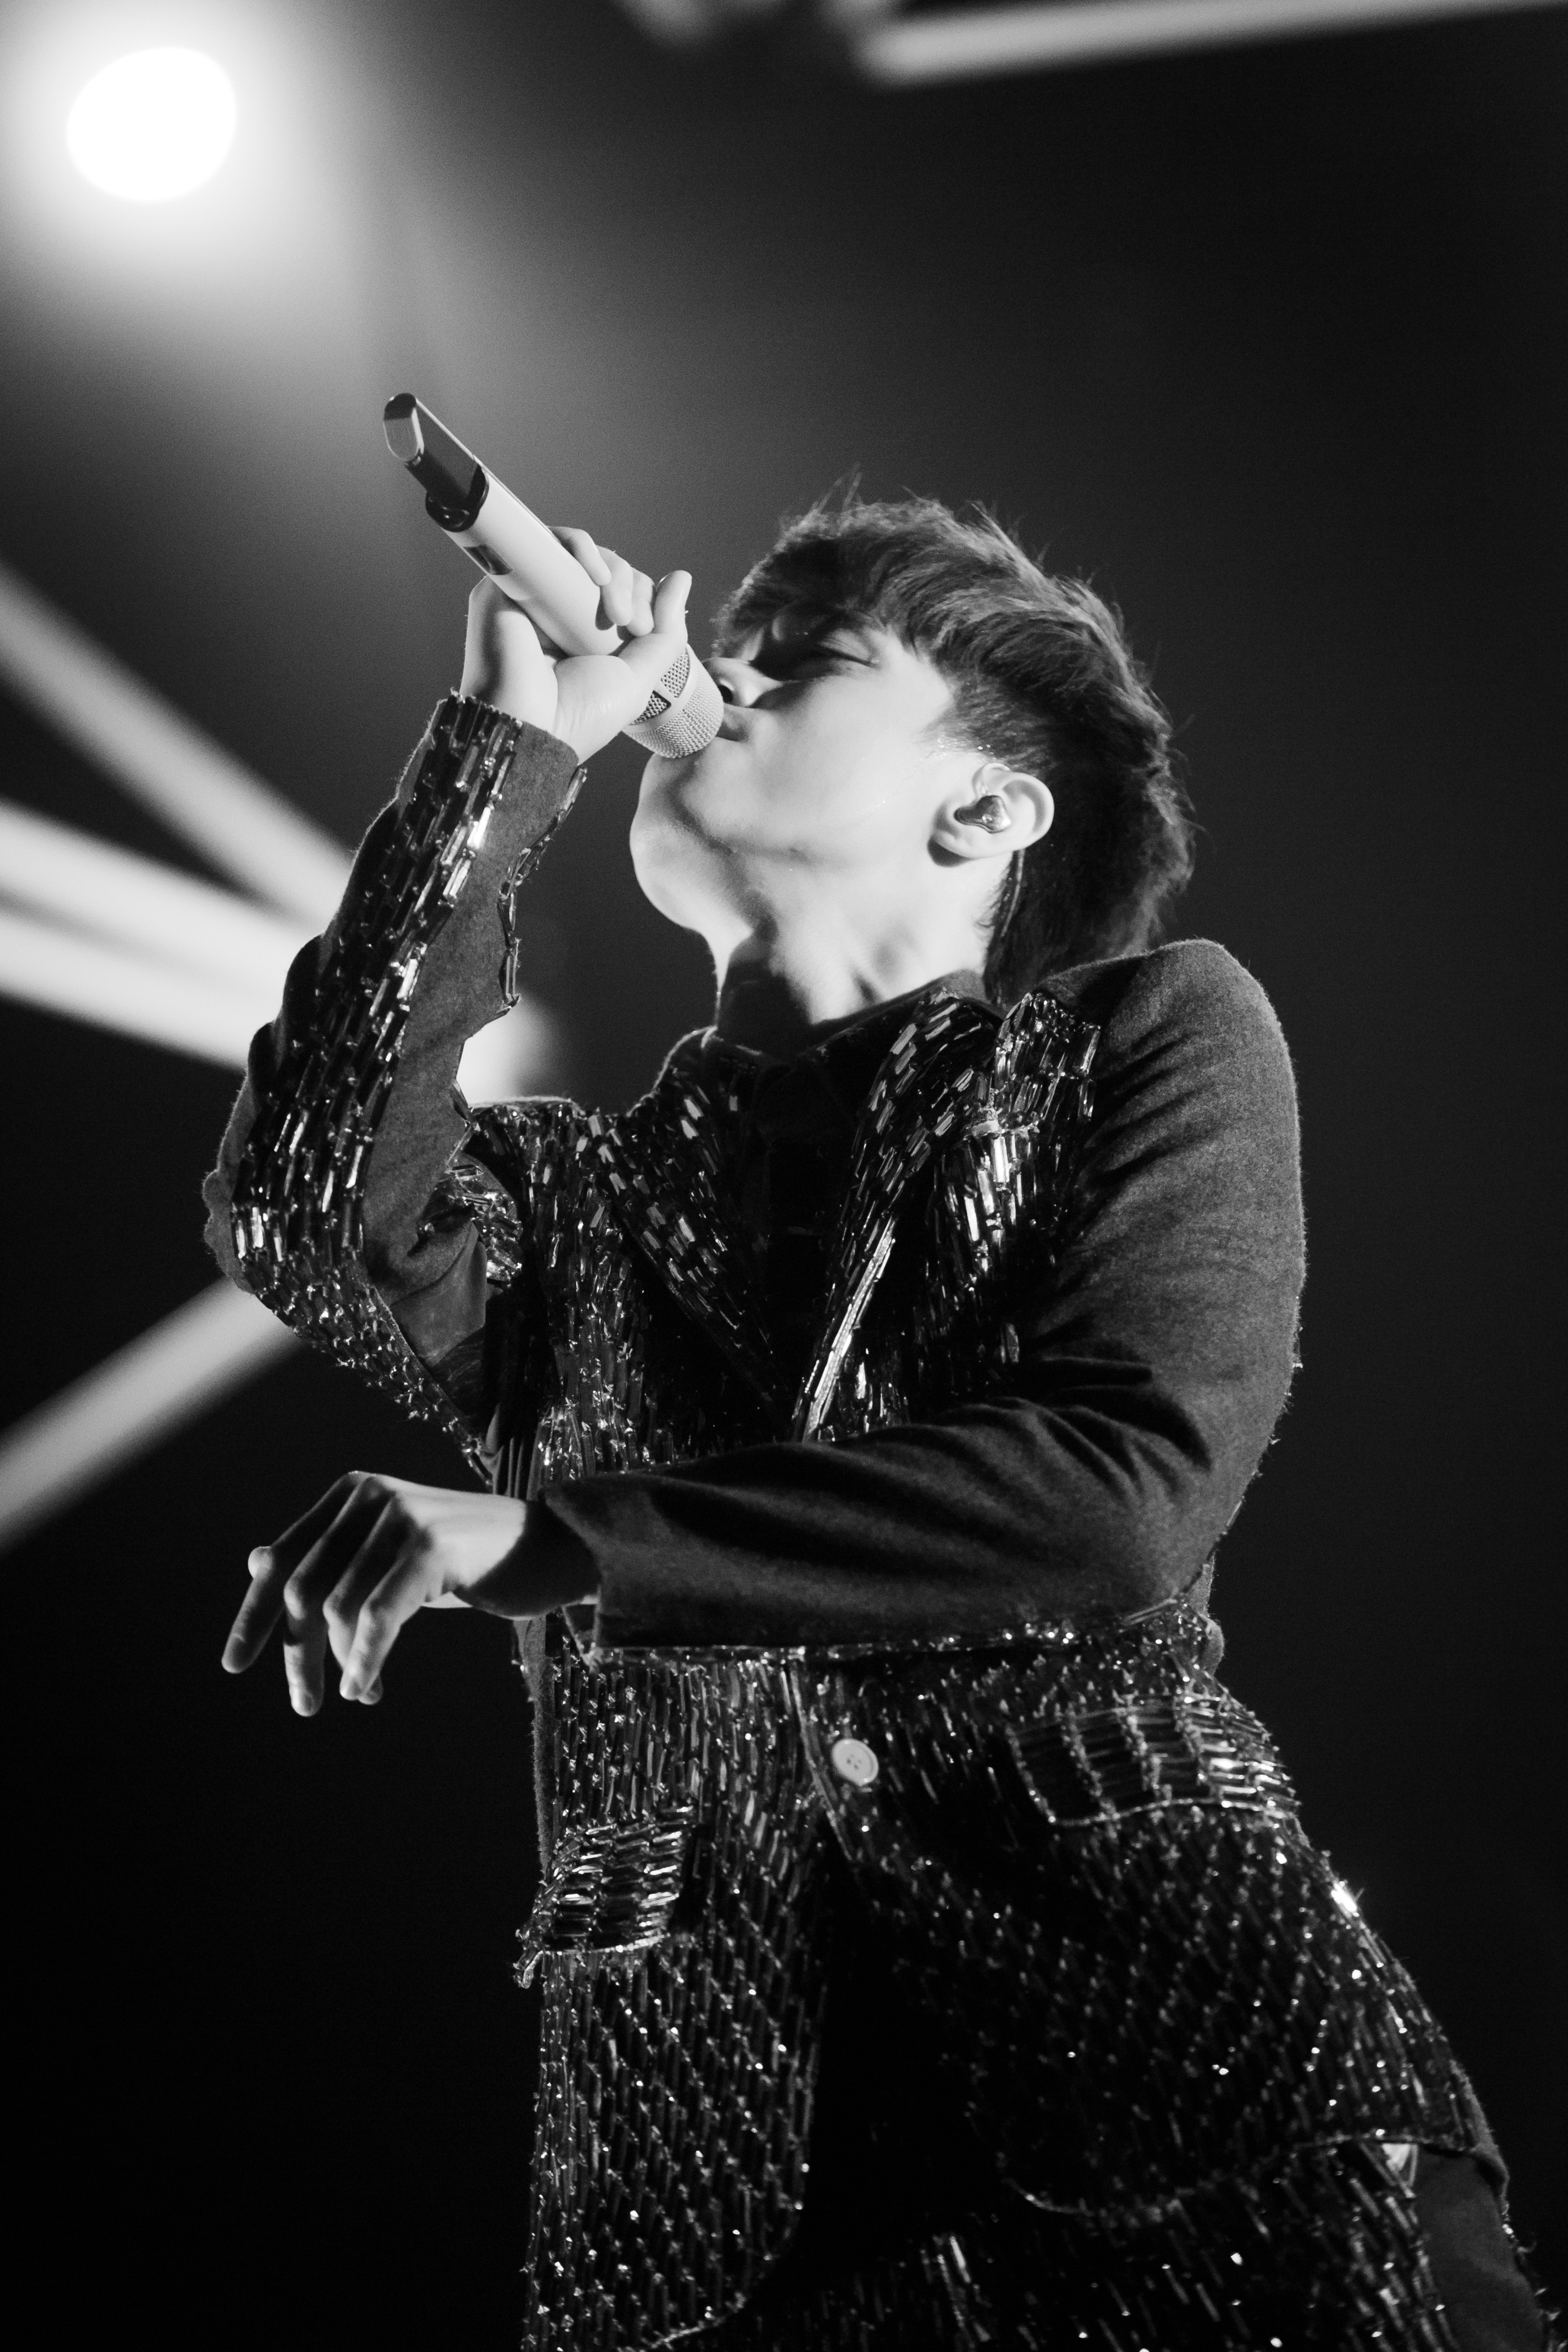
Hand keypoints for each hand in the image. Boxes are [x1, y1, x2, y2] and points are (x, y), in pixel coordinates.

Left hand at [221, 1472, 595, 1714]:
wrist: (549, 1550)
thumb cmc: (467, 1560)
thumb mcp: (389, 1561)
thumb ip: (332, 1561)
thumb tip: (255, 1563)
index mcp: (352, 1492)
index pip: (283, 1560)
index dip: (253, 1615)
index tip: (235, 1665)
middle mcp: (370, 1494)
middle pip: (302, 1589)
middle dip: (299, 1655)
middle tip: (306, 1704)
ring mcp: (401, 1515)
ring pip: (337, 1609)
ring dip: (344, 1664)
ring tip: (361, 1691)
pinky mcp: (430, 1543)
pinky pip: (377, 1617)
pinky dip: (366, 1660)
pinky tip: (366, 1687)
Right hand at [459, 534, 692, 762]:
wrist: (532, 726)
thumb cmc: (580, 714)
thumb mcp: (638, 678)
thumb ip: (666, 633)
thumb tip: (682, 578)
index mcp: (586, 636)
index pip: (623, 591)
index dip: (642, 597)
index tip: (641, 629)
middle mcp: (559, 614)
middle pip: (606, 570)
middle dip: (631, 587)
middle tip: (630, 624)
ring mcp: (533, 595)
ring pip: (582, 555)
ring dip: (613, 572)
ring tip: (615, 612)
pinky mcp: (508, 581)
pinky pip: (548, 543)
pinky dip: (580, 546)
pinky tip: (598, 576)